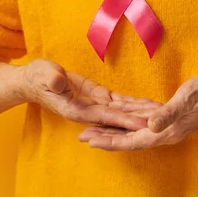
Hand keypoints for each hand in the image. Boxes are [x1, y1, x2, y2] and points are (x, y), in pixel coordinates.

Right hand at [21, 59, 161, 130]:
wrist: (34, 80)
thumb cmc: (36, 77)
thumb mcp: (42, 74)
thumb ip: (52, 80)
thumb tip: (59, 83)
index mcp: (76, 109)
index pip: (105, 116)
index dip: (124, 120)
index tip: (143, 123)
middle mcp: (88, 112)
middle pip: (119, 118)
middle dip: (140, 119)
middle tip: (164, 120)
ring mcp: (94, 106)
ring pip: (121, 111)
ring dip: (140, 112)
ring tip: (162, 112)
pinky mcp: (97, 97)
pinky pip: (118, 102)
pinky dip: (133, 103)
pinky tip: (147, 104)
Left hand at [79, 70, 197, 150]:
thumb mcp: (188, 98)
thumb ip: (169, 113)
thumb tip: (151, 126)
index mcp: (165, 131)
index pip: (131, 140)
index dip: (110, 141)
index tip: (90, 141)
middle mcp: (162, 130)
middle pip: (127, 137)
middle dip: (105, 136)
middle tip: (81, 135)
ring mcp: (164, 123)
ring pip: (131, 128)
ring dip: (112, 127)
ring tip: (92, 125)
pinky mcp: (166, 113)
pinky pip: (139, 118)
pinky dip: (125, 116)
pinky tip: (115, 112)